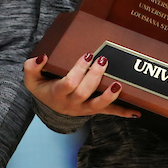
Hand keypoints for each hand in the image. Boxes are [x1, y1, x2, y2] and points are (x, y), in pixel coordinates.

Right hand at [23, 52, 139, 117]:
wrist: (50, 104)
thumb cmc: (43, 86)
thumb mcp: (32, 79)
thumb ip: (31, 67)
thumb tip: (42, 57)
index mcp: (57, 94)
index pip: (68, 84)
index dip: (78, 70)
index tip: (88, 55)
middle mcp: (71, 104)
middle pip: (84, 93)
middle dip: (94, 77)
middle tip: (103, 60)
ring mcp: (84, 109)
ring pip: (97, 106)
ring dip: (109, 96)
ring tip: (118, 85)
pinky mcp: (94, 110)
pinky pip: (109, 113)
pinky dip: (123, 113)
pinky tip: (136, 112)